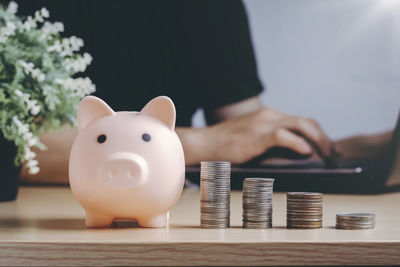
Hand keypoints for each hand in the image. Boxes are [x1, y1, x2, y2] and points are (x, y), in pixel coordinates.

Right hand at [182, 107, 333, 164]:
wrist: (206, 143)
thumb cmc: (228, 146)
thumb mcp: (254, 142)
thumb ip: (274, 144)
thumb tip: (299, 154)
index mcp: (270, 116)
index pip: (301, 121)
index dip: (319, 134)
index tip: (329, 148)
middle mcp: (270, 115)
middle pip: (307, 121)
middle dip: (324, 137)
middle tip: (335, 152)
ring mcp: (264, 123)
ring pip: (301, 125)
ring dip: (318, 140)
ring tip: (327, 154)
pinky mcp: (258, 134)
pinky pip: (284, 136)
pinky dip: (299, 143)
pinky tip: (306, 152)